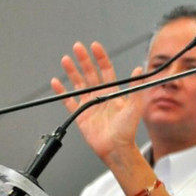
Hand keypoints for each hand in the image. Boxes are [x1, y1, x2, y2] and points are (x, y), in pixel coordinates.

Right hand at [51, 41, 143, 161]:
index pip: (105, 70)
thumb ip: (135, 87)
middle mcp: (100, 96)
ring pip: (78, 84)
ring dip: (72, 72)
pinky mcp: (80, 115)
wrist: (117, 148)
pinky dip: (62, 92)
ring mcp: (89, 104)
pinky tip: (57, 82)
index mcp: (112, 92)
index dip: (100, 57)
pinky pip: (69, 101)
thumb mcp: (135, 106)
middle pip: (90, 73)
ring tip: (66, 59)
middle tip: (77, 47)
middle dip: (83, 60)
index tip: (95, 46)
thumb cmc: (128, 130)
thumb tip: (139, 70)